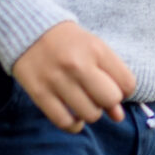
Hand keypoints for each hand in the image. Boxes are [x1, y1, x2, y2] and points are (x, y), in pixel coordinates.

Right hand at [10, 19, 134, 132]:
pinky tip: (73, 116)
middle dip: (108, 103)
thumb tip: (118, 116)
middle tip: (98, 96)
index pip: (127, 83)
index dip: (124, 91)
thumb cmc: (67, 41)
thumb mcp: (93, 47)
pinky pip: (64, 122)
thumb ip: (110, 76)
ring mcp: (58, 80)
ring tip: (84, 104)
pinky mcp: (39, 93)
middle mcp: (78, 65)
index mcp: (96, 49)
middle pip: (110, 100)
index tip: (114, 87)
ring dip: (90, 113)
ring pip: (89, 114)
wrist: (27, 29)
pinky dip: (73, 125)